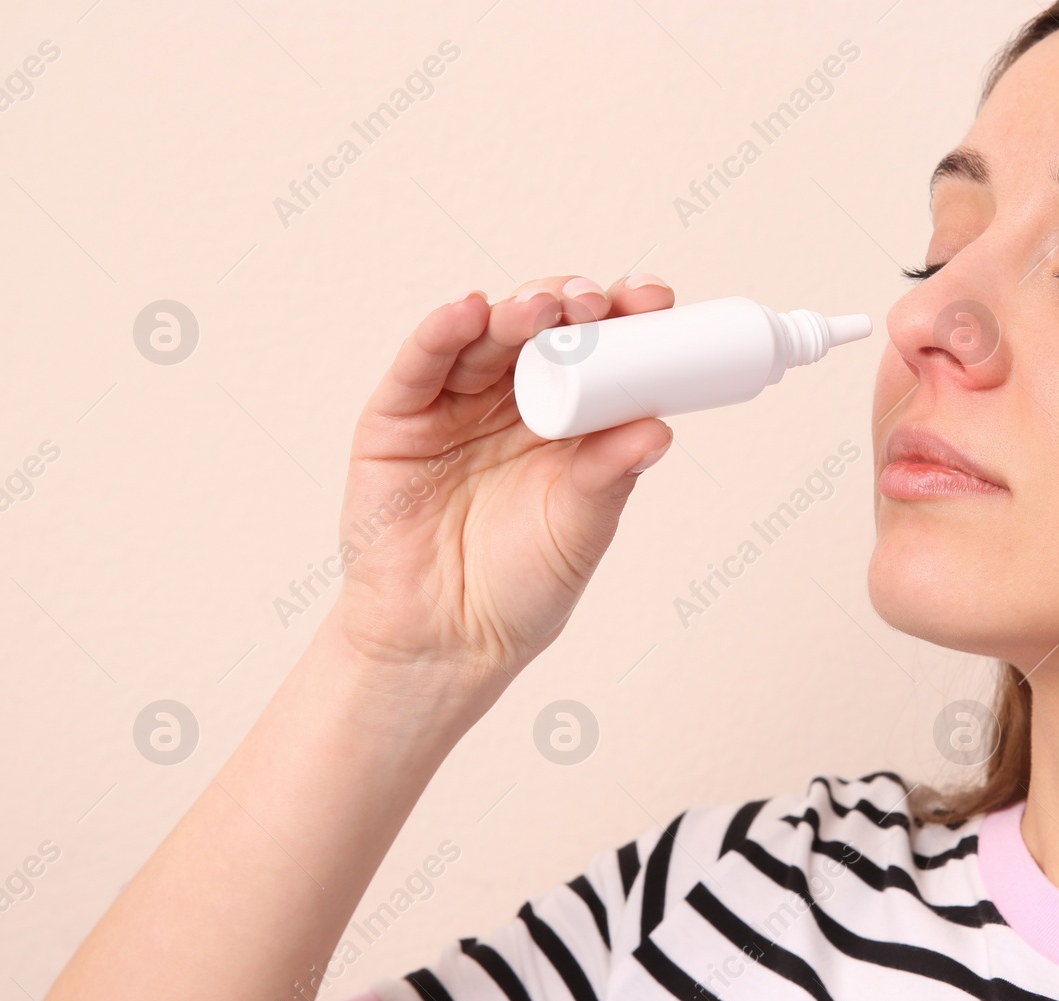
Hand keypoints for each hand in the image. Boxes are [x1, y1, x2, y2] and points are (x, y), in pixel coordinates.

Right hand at [327, 275, 675, 719]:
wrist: (445, 642)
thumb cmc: (518, 588)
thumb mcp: (579, 530)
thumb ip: (611, 477)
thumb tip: (660, 429)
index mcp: (570, 420)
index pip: (602, 352)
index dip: (627, 318)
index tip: (655, 300)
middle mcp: (513, 400)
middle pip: (544, 330)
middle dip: (573, 305)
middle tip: (596, 303)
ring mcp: (455, 403)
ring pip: (486, 336)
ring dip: (515, 311)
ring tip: (543, 307)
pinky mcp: (398, 418)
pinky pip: (421, 364)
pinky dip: (442, 330)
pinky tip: (468, 310)